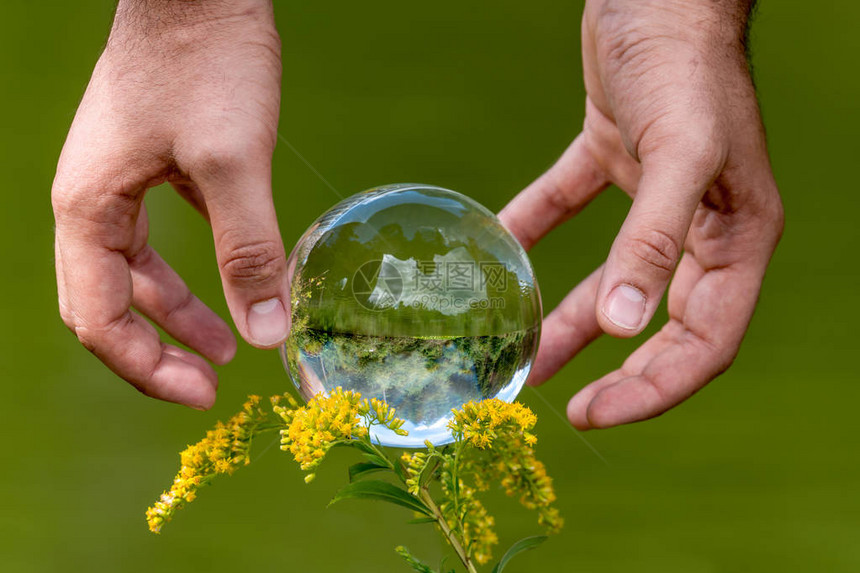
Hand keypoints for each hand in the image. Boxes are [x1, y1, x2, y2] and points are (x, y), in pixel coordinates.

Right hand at [52, 0, 286, 409]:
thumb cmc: (206, 64)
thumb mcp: (234, 163)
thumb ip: (250, 250)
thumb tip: (266, 332)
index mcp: (89, 209)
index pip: (99, 319)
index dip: (147, 369)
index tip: (206, 395)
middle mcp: (91, 202)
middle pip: (106, 304)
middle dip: (155, 352)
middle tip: (210, 386)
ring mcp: (118, 183)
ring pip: (134, 273)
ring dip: (175, 315)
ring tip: (223, 348)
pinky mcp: (151, 166)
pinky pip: (157, 239)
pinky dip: (188, 272)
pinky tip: (228, 282)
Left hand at [499, 0, 783, 428]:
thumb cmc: (684, 63)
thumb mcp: (679, 155)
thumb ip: (655, 243)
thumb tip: (622, 326)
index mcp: (738, 238)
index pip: (706, 341)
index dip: (655, 388)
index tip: (594, 415)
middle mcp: (702, 226)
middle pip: (663, 324)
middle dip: (618, 372)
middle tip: (565, 408)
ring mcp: (657, 195)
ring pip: (612, 278)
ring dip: (568, 318)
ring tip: (521, 354)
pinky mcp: (613, 160)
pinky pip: (569, 212)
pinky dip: (536, 233)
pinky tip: (502, 254)